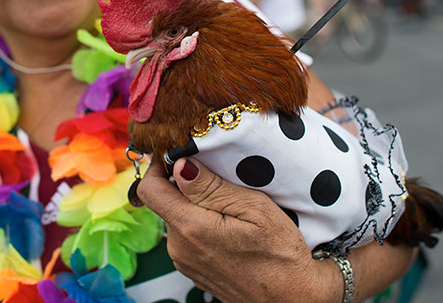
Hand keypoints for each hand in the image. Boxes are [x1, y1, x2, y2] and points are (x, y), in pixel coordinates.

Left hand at [137, 158, 341, 302]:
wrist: (293, 299)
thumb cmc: (281, 255)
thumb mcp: (254, 209)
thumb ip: (212, 187)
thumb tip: (179, 165)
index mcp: (191, 228)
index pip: (149, 189)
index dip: (158, 167)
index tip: (175, 155)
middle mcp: (179, 247)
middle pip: (165, 202)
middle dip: (184, 185)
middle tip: (217, 178)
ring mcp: (184, 261)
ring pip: (177, 218)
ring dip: (195, 206)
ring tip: (228, 205)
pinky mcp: (193, 269)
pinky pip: (187, 237)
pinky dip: (201, 225)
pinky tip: (228, 226)